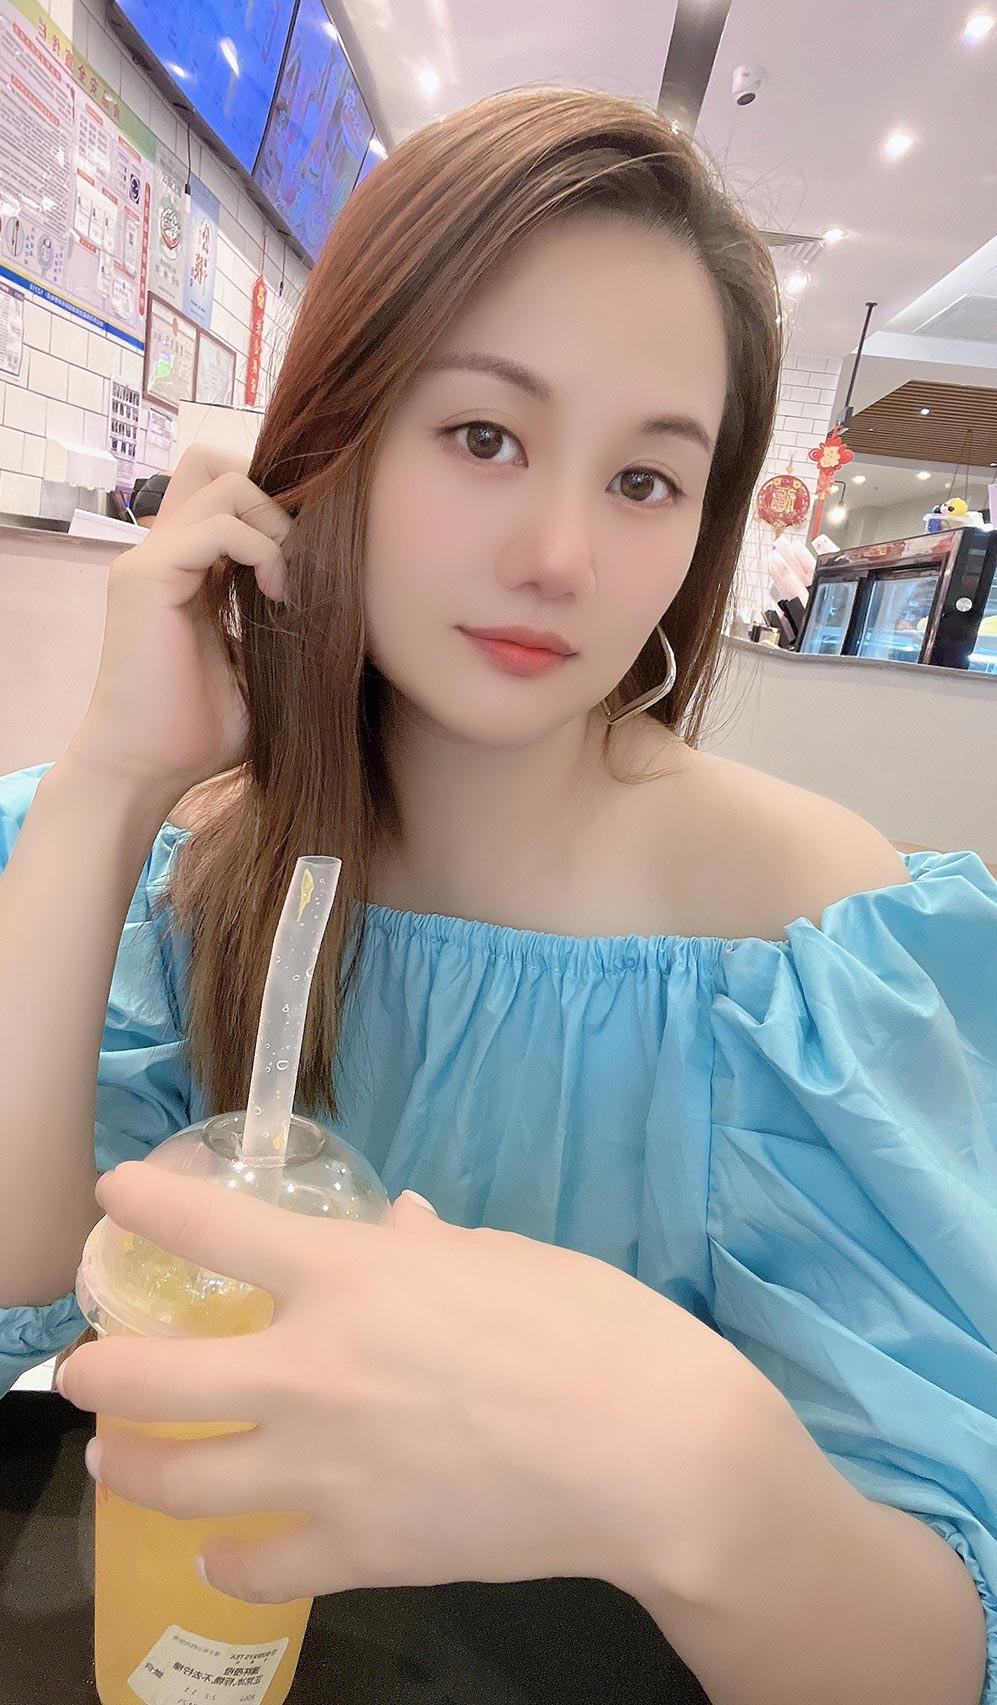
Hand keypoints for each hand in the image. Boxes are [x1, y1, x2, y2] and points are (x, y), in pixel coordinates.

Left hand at [59, 1164, 765, 1607]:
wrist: (650, 1451)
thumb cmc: (588, 1325)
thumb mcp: (505, 1258)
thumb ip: (427, 1249)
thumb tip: (396, 1226)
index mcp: (348, 1276)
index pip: (210, 1227)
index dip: (146, 1203)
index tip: (112, 1194)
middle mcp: (309, 1369)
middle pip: (152, 1376)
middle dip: (97, 1370)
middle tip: (81, 1369)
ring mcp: (322, 1468)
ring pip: (178, 1479)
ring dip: (131, 1467)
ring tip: (115, 1461)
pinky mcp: (357, 1550)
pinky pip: (257, 1563)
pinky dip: (228, 1557)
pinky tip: (221, 1550)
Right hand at [67, 445, 289, 802]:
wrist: (148, 769)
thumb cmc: (202, 732)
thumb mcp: (261, 665)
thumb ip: (281, 619)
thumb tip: (346, 595)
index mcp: (186, 566)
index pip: (228, 491)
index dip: (278, 511)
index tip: (309, 565)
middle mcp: (162, 551)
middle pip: (215, 461)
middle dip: (272, 496)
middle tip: (296, 558)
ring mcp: (148, 558)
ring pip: (222, 478)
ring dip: (273, 523)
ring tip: (288, 582)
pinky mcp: (146, 576)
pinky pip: (218, 523)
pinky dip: (262, 549)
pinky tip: (277, 594)